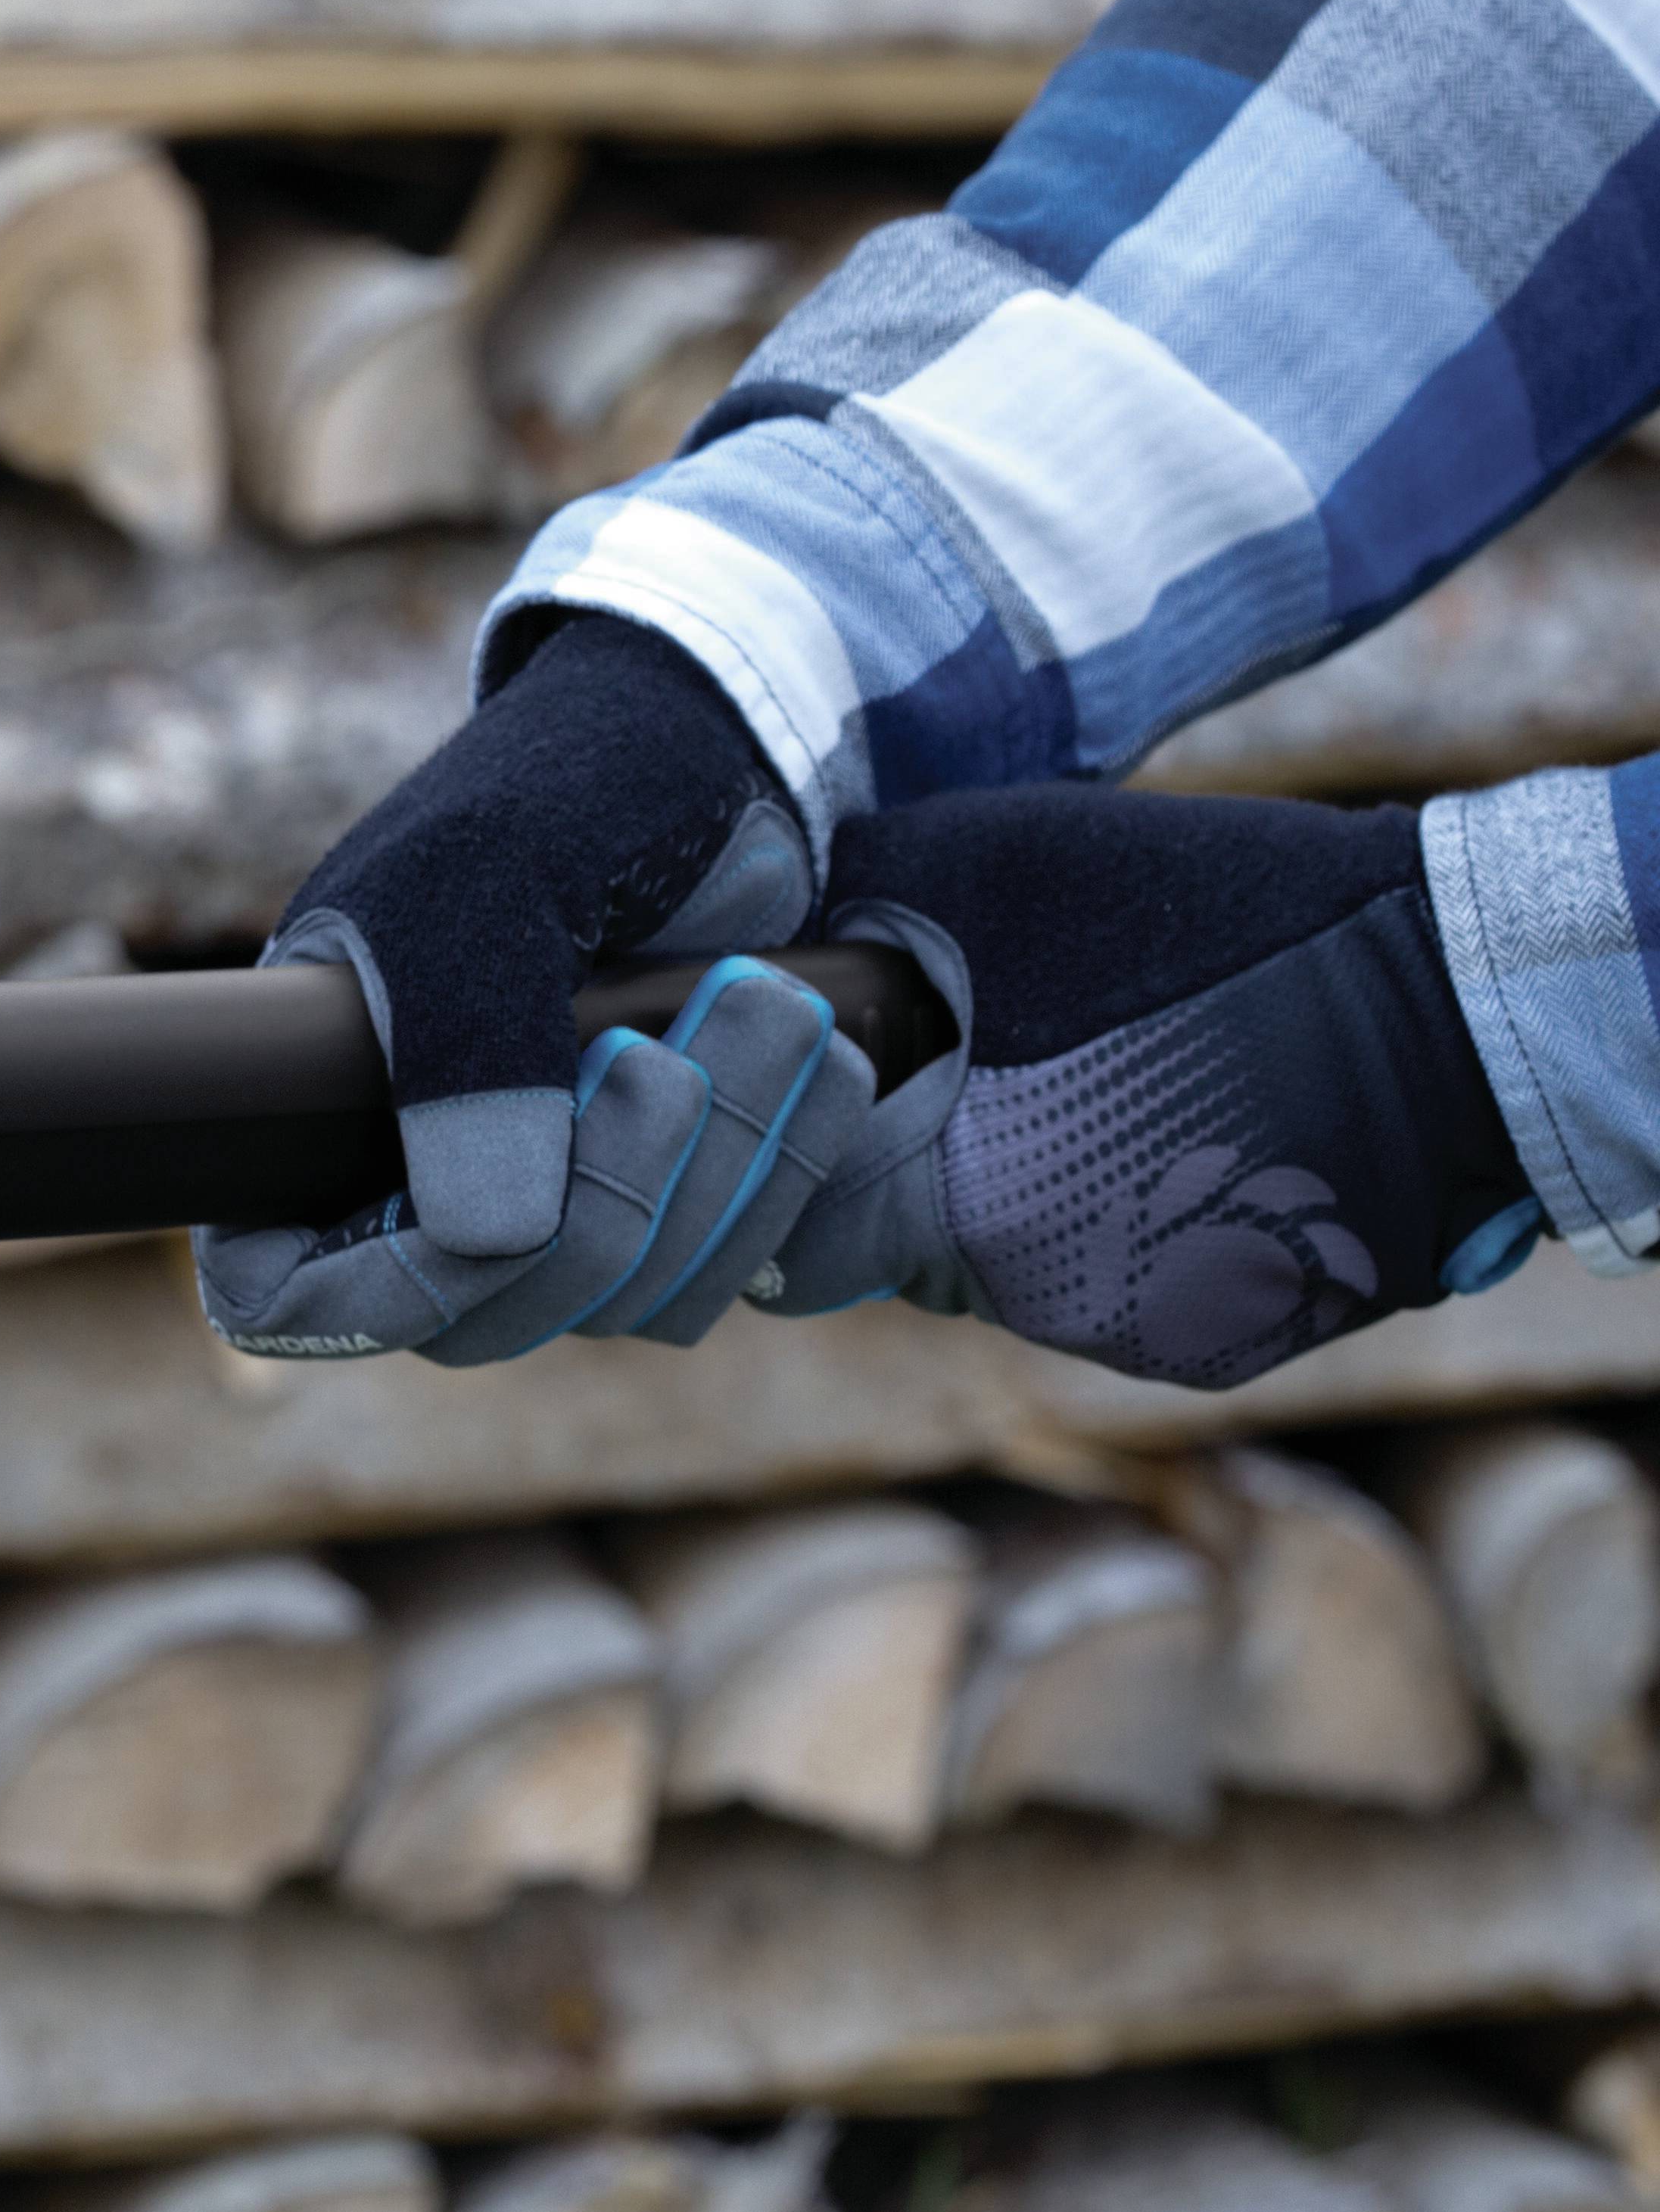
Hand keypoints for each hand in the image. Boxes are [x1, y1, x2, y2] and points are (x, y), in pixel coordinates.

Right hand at [201, 614, 875, 1362]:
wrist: (718, 741)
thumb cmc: (566, 781)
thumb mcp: (490, 874)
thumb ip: (469, 1050)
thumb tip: (491, 1239)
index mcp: (318, 1100)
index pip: (283, 1288)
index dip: (376, 1293)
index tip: (490, 1219)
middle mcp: (423, 1174)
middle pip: (482, 1320)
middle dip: (604, 1206)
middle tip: (667, 1051)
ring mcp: (553, 1195)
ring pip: (619, 1303)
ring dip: (717, 1172)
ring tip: (771, 1006)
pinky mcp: (673, 1194)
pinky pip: (719, 1271)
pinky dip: (781, 1178)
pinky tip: (824, 1065)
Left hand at [769, 785, 1540, 1387]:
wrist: (1453, 1004)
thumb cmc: (1209, 913)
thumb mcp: (987, 867)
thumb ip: (857, 928)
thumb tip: (759, 959)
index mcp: (954, 1198)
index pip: (798, 1235)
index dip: (795, 1161)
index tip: (821, 1102)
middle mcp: (1031, 1293)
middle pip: (897, 1257)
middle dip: (903, 1173)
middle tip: (965, 1075)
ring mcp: (1132, 1330)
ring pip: (1005, 1270)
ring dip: (1015, 1194)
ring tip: (1092, 1086)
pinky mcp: (1217, 1343)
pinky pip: (1112, 1286)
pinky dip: (1119, 1223)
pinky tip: (1177, 1136)